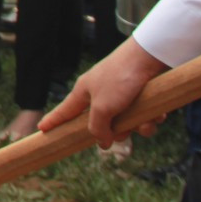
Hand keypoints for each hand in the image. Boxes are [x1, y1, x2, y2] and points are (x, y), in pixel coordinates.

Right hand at [39, 38, 168, 147]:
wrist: (149, 58)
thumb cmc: (119, 79)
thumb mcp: (102, 107)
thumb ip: (97, 127)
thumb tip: (102, 143)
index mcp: (85, 92)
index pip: (65, 110)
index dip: (54, 121)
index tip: (42, 129)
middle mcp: (102, 95)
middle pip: (105, 125)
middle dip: (119, 132)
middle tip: (124, 132)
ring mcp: (122, 95)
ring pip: (128, 123)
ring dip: (140, 126)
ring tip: (146, 120)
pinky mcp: (140, 95)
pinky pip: (144, 117)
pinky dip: (151, 118)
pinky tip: (158, 114)